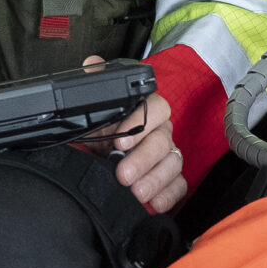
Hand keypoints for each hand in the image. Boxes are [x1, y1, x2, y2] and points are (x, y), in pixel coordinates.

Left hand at [73, 56, 187, 213]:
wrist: (88, 168)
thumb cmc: (93, 138)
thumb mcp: (87, 114)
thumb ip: (92, 86)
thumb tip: (93, 63)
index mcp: (141, 111)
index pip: (155, 107)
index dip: (140, 123)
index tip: (118, 141)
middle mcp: (158, 131)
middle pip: (163, 139)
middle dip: (143, 159)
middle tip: (122, 175)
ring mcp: (166, 155)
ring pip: (173, 163)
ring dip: (154, 180)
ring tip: (135, 193)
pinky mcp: (170, 180)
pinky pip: (179, 185)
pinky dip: (168, 195)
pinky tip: (153, 204)